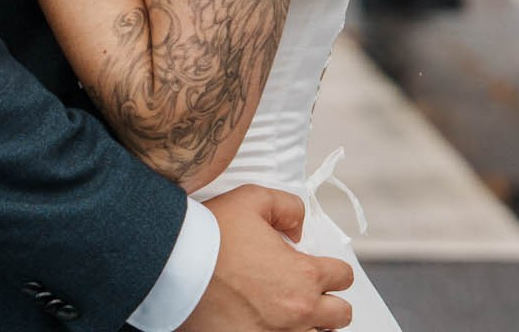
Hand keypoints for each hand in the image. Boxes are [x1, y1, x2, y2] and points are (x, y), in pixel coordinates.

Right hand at [181, 185, 354, 330]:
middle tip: (309, 294)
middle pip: (340, 316)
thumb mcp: (251, 200)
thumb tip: (298, 226)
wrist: (175, 268)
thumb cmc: (210, 237)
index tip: (318, 269)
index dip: (331, 268)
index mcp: (304, 275)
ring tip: (288, 312)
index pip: (343, 277)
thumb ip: (286, 206)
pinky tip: (268, 323)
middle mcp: (298, 311)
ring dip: (308, 324)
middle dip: (329, 302)